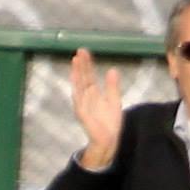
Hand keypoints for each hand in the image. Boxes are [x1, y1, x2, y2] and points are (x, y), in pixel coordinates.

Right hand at [69, 50, 123, 169]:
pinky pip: (78, 98)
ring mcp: (83, 104)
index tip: (85, 52)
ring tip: (75, 60)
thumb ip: (112, 86)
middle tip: (80, 50)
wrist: (109, 139)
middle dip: (81, 64)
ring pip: (79, 85)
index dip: (87, 64)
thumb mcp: (114, 100)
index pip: (89, 75)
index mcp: (94, 94)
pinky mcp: (82, 112)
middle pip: (83, 77)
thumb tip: (112, 69)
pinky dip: (76, 88)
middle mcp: (86, 97)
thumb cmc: (110, 122)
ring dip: (77, 73)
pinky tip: (75, 78)